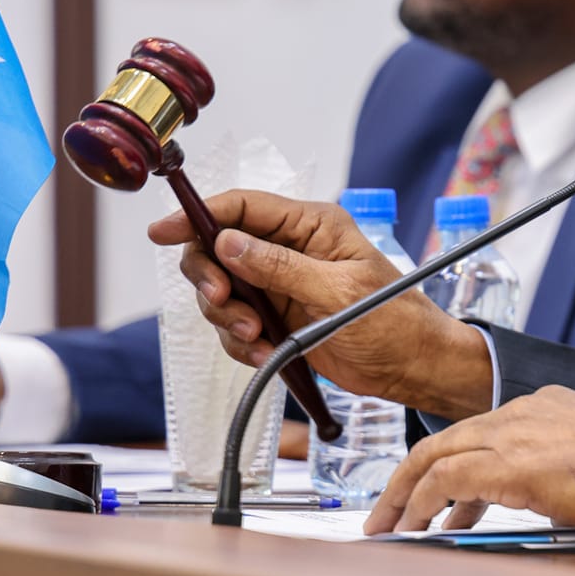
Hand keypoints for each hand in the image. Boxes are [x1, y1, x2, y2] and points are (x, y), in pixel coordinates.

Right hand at [147, 190, 492, 419]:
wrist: (412, 368)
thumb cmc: (394, 322)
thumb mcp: (340, 292)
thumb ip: (282, 267)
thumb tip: (228, 242)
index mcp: (312, 226)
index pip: (243, 207)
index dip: (198, 215)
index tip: (162, 232)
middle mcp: (291, 249)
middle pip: (218, 248)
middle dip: (212, 278)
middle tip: (223, 303)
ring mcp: (281, 284)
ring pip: (222, 290)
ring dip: (228, 318)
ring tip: (258, 339)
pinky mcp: (277, 318)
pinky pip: (236, 325)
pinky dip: (242, 343)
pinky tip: (266, 355)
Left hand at [362, 386, 574, 535]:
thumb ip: (562, 478)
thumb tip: (547, 509)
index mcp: (545, 408)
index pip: (474, 435)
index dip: (442, 470)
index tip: (430, 504)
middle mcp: (524, 413)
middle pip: (440, 442)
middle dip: (403, 484)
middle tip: (384, 518)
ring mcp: (518, 436)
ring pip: (434, 457)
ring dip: (403, 498)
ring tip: (389, 531)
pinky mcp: (518, 468)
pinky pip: (448, 482)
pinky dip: (422, 506)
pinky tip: (414, 531)